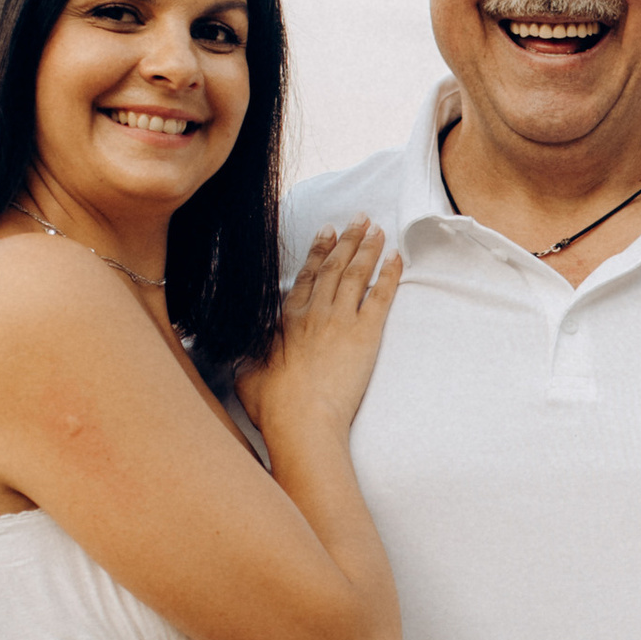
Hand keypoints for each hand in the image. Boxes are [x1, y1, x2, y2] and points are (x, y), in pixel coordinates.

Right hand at [236, 219, 402, 447]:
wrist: (302, 421)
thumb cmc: (274, 407)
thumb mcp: (248, 379)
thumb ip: (250, 363)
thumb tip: (243, 363)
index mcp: (287, 320)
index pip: (307, 277)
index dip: (318, 251)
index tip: (327, 232)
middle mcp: (314, 313)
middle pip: (333, 267)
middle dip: (348, 240)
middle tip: (360, 218)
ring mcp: (339, 320)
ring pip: (356, 274)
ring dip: (368, 248)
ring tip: (378, 229)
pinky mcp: (364, 334)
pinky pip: (381, 296)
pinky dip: (390, 274)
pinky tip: (397, 257)